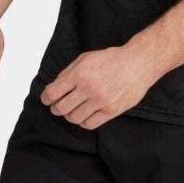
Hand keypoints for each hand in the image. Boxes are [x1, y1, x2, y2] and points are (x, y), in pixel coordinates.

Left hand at [40, 44, 158, 129]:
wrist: (138, 63)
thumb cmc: (113, 59)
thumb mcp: (86, 58)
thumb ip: (68, 72)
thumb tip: (55, 87)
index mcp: (79, 74)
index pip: (53, 93)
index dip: (46, 98)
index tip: (47, 99)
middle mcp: (88, 88)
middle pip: (61, 108)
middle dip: (56, 108)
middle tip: (58, 106)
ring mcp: (100, 101)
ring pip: (73, 118)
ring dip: (70, 115)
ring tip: (74, 108)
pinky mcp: (111, 111)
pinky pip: (88, 124)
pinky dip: (83, 121)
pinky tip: (86, 114)